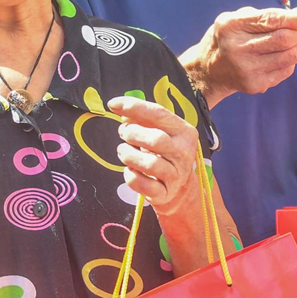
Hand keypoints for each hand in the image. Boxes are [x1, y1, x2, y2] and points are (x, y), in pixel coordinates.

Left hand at [108, 96, 197, 215]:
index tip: (112, 104)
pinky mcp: (165, 193)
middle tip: (123, 133)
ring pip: (150, 164)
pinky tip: (129, 170)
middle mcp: (184, 152)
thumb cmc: (163, 152)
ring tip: (123, 151)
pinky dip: (131, 176)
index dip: (134, 107)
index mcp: (184, 131)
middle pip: (156, 140)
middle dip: (132, 134)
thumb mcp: (159, 131)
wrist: (178, 187)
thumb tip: (120, 108)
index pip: (159, 114)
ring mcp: (176, 175)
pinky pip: (144, 185)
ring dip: (128, 155)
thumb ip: (141, 118)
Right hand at [181, 6, 296, 105]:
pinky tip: (284, 53)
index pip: (271, 20)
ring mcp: (247, 70)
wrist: (209, 70)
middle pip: (284, 40)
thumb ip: (266, 15)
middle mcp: (238, 49)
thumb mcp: (237, 18)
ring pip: (289, 56)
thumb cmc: (227, 38)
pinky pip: (286, 70)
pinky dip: (291, 59)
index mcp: (231, 26)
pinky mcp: (256, 85)